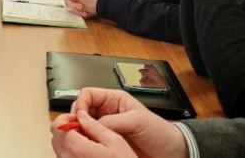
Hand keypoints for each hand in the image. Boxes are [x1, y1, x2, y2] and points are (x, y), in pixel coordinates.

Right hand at [65, 88, 188, 157]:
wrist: (170, 151)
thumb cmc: (158, 131)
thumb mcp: (136, 121)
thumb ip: (113, 120)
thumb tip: (90, 123)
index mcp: (114, 99)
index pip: (88, 94)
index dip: (80, 103)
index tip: (79, 116)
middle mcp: (107, 111)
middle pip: (82, 108)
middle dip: (76, 117)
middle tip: (74, 128)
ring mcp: (106, 126)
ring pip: (84, 124)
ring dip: (79, 129)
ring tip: (79, 137)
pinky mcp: (107, 140)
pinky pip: (91, 137)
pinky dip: (86, 140)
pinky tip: (87, 144)